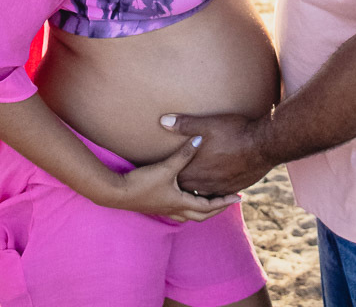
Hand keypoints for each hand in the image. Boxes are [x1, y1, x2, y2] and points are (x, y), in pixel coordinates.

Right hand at [117, 135, 239, 222]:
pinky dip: (187, 207)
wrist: (118, 194)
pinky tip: (185, 198)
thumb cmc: (143, 183)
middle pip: (201, 215)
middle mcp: (175, 210)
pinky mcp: (156, 206)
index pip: (208, 207)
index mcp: (181, 202)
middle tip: (228, 202)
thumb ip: (183, 154)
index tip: (238, 198)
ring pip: (189, 215)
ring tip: (210, 200)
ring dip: (202, 210)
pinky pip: (178, 211)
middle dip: (216, 209)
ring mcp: (165, 209)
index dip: (224, 202)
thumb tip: (199, 139)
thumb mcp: (166, 167)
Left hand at [159, 112, 272, 194]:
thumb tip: (163, 121)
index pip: (175, 177)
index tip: (163, 172)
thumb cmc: (234, 133)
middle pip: (187, 189)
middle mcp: (206, 183)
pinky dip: (213, 190)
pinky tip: (214, 183)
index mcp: (196, 169)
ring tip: (193, 182)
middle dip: (181, 184)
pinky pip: (218, 195)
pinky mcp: (233, 188)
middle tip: (175, 178)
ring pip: (202, 194)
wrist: (263, 145)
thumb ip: (185, 125)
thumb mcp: (208, 124)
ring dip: (197, 188)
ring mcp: (220, 188)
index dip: (169, 175)